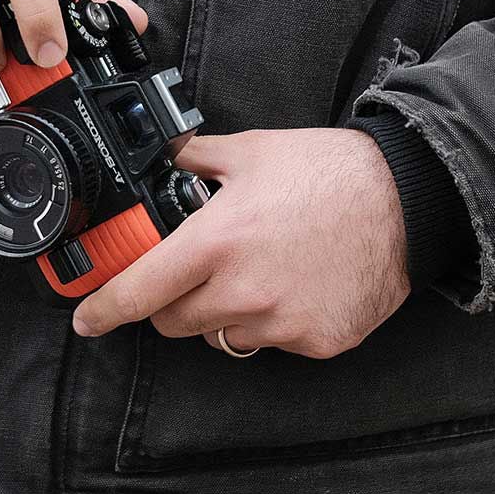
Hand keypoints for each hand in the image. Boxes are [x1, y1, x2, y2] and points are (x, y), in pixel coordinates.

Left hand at [72, 128, 410, 358]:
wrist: (408, 199)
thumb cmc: (331, 171)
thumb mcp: (253, 151)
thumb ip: (197, 159)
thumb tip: (167, 158)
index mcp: (216, 243)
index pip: (139, 291)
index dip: (103, 309)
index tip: (87, 318)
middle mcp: (242, 291)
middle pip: (174, 322)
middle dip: (171, 302)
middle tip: (194, 274)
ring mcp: (281, 323)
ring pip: (223, 335)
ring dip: (225, 313)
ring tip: (259, 272)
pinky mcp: (316, 342)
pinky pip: (274, 342)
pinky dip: (275, 321)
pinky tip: (298, 285)